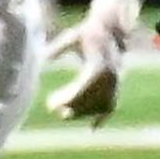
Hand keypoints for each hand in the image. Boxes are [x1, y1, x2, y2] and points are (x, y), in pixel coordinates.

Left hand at [42, 0, 143, 121]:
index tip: (51, 104)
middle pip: (91, 100)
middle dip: (72, 107)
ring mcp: (117, 84)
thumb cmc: (87, 32)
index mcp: (100, 65)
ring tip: (63, 114)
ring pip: (101, 106)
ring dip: (83, 113)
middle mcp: (111, 77)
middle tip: (52, 108)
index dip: (68, 99)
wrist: (111, 29)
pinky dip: (102, 117)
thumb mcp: (71, 37)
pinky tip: (93, 129)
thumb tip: (42, 57)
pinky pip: (111, 106)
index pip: (83, 88)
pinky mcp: (117, 87)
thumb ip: (58, 48)